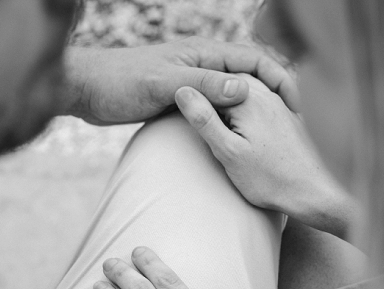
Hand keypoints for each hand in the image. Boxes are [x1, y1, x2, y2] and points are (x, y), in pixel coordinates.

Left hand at [60, 38, 298, 125]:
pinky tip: (238, 140)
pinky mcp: (181, 98)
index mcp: (204, 53)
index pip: (256, 61)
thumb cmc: (120, 83)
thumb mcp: (163, 86)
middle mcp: (202, 64)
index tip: (297, 108)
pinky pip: (215, 107)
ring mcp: (192, 81)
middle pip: (251, 77)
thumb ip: (202, 86)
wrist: (86, 90)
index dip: (281, 81)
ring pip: (234, 94)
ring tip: (275, 136)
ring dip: (254, 110)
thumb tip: (244, 89)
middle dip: (275, 97)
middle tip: (296, 127)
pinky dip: (231, 119)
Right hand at [175, 74, 359, 240]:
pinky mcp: (288, 115)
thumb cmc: (270, 179)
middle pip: (228, 82)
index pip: (208, 83)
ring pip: (245, 89)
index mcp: (248, 99)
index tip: (175, 106)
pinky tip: (242, 122)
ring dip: (227, 98)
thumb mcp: (229, 153)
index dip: (192, 93)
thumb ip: (205, 120)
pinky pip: (260, 99)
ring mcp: (280, 103)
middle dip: (210, 92)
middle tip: (191, 107)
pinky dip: (245, 106)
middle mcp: (266, 94)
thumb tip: (183, 90)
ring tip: (214, 118)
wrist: (315, 193)